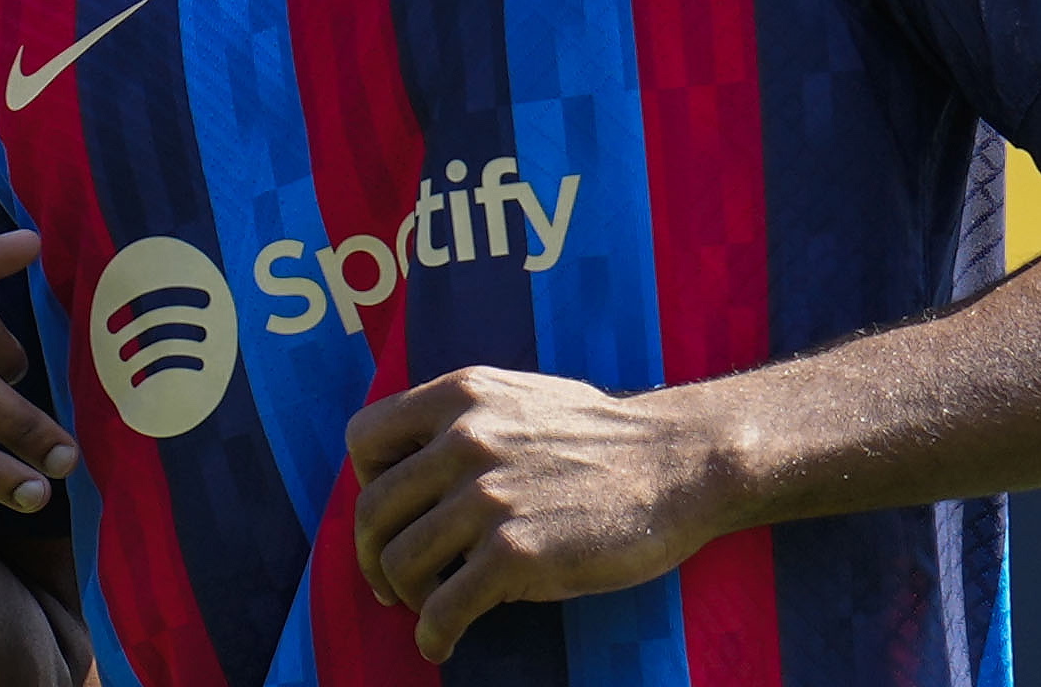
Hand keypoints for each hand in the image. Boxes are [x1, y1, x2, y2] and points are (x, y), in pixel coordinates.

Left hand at [346, 367, 743, 661]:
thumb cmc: (602, 437)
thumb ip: (463, 420)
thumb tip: (410, 464)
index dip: (365, 482)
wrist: (679, 462)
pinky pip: (442, 610)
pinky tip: (442, 645)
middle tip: (390, 582)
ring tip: (429, 608)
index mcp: (461, 396)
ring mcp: (489, 498)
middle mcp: (464, 440)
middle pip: (371, 511)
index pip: (362, 438)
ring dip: (406, 597)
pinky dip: (432, 637)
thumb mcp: (520, 398)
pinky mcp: (516, 555)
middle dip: (371, 556)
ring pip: (399, 563)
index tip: (391, 513)